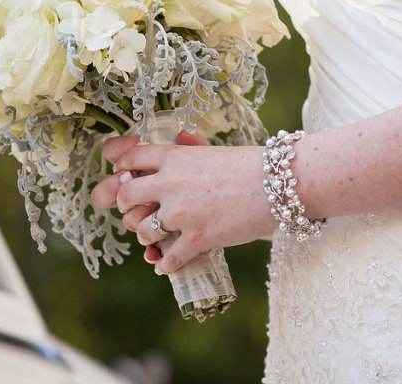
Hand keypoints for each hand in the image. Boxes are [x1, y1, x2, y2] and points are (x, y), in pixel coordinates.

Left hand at [92, 135, 275, 273]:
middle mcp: (170, 184)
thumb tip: (179, 137)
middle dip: (126, 207)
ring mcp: (182, 213)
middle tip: (134, 212)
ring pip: (142, 232)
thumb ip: (192, 146)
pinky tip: (166, 264)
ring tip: (154, 239)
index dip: (120, 170)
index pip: (129, 160)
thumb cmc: (252, 165)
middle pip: (125, 197)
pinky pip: (168, 259)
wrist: (280, 184)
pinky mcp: (198, 239)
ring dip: (145, 237)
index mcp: (174, 157)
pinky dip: (164, 265)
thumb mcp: (215, 150)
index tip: (123, 178)